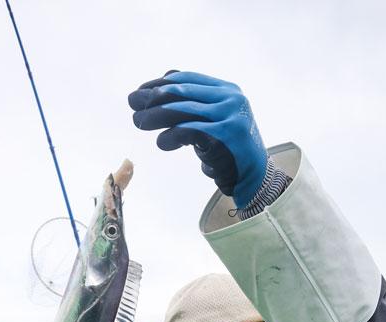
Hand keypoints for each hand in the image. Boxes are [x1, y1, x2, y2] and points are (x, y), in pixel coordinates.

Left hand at [128, 71, 266, 207]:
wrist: (254, 179)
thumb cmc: (228, 152)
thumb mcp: (212, 123)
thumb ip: (193, 106)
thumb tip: (161, 86)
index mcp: (227, 90)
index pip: (188, 79)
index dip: (160, 83)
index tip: (141, 91)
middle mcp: (230, 98)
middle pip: (183, 91)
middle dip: (154, 97)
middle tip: (132, 103)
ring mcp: (229, 116)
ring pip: (183, 110)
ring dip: (157, 116)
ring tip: (139, 122)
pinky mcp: (226, 137)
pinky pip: (190, 131)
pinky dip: (172, 136)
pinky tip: (161, 142)